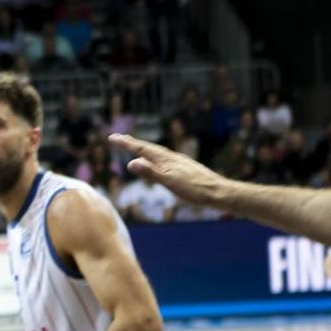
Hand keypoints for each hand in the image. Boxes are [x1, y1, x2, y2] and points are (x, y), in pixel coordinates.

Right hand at [108, 133, 231, 208]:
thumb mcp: (170, 183)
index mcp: (166, 160)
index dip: (126, 143)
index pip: (142, 149)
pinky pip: (165, 159)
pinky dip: (155, 158)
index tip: (111, 137)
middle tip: (119, 138)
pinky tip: (160, 163)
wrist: (220, 193)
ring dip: (144, 150)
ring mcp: (180, 162)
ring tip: (136, 148)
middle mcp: (172, 157)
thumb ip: (151, 173)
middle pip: (149, 148)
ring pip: (158, 153)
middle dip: (132, 143)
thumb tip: (131, 163)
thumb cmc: (195, 190)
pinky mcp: (185, 169)